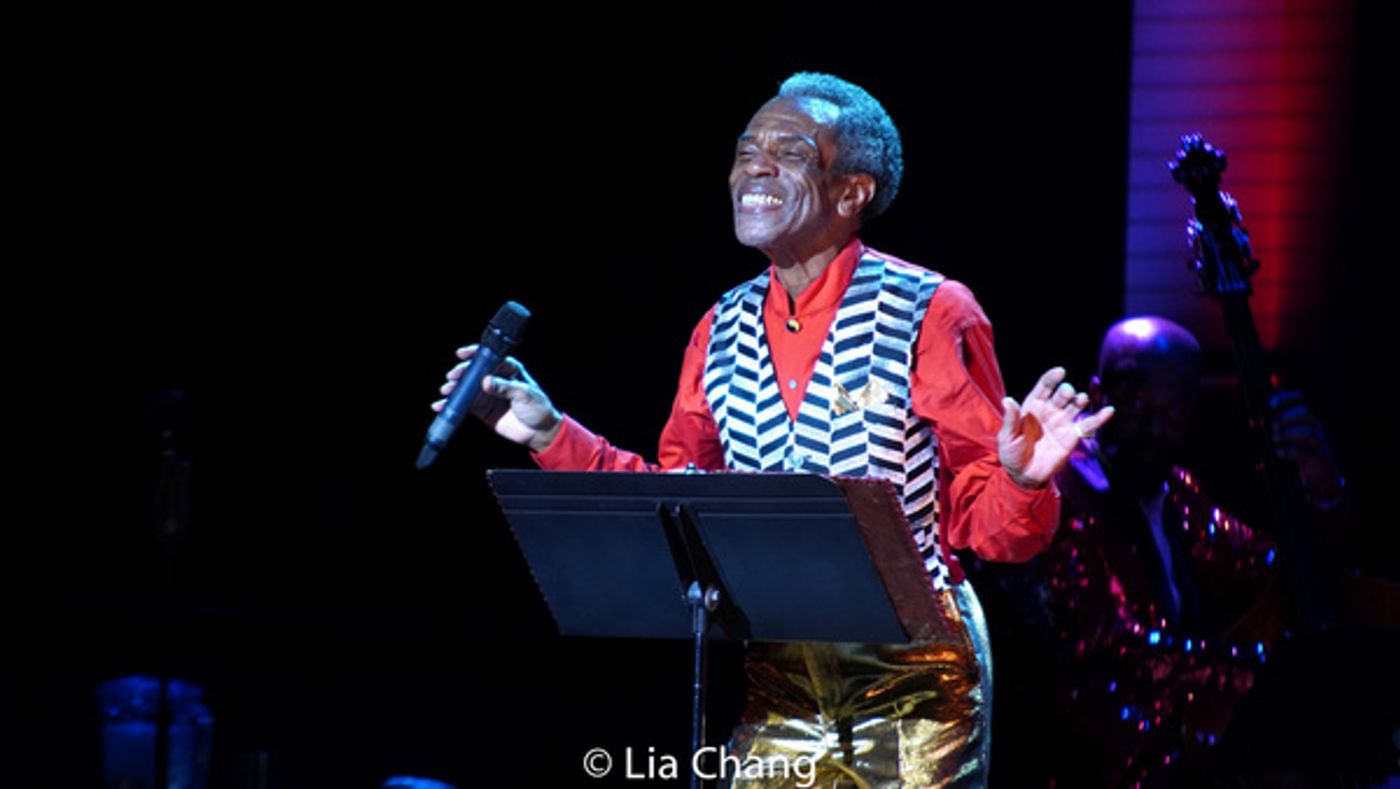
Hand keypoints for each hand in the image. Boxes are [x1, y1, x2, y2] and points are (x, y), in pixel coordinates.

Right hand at [433, 345, 562, 452]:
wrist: (539, 432)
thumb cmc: (538, 408)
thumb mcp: (525, 394)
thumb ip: (505, 388)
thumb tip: (486, 381)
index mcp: (509, 369)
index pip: (489, 358)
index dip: (474, 354)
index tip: (462, 354)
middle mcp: (496, 378)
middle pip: (474, 372)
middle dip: (461, 373)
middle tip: (452, 377)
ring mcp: (487, 394)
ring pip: (466, 388)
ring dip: (454, 389)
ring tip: (446, 392)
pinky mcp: (482, 409)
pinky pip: (464, 405)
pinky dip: (452, 405)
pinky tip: (441, 406)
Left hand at [998, 367, 1113, 488]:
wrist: (1024, 474)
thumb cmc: (1011, 453)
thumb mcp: (1007, 437)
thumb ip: (1010, 419)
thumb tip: (1007, 400)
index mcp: (1032, 406)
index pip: (1044, 387)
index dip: (1051, 378)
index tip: (1060, 372)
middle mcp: (1050, 411)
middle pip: (1062, 395)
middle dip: (1066, 391)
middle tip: (1068, 393)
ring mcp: (1062, 422)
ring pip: (1075, 406)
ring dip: (1080, 400)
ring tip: (1081, 399)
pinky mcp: (1072, 436)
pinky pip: (1088, 425)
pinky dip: (1099, 418)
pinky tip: (1109, 411)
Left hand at [1270, 390, 1343, 502]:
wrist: (1319, 472)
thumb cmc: (1297, 451)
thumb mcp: (1286, 436)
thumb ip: (1272, 428)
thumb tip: (1252, 423)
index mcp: (1305, 416)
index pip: (1299, 399)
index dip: (1286, 398)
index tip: (1271, 404)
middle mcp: (1314, 425)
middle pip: (1304, 412)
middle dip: (1285, 418)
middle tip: (1273, 427)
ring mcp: (1318, 440)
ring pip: (1306, 432)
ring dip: (1287, 434)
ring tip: (1275, 439)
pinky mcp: (1318, 456)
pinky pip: (1305, 451)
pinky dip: (1289, 452)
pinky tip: (1279, 453)